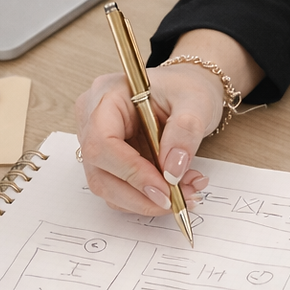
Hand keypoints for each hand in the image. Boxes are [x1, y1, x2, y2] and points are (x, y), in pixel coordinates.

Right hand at [75, 64, 222, 214]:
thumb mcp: (196, 102)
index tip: (165, 190)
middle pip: (99, 171)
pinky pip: (119, 189)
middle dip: (141, 195)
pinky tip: (177, 188)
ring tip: (187, 192)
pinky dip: (147, 198)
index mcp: (107, 96)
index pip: (102, 141)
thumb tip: (172, 170)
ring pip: (108, 187)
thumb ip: (185, 131)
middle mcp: (93, 119)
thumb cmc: (186, 88)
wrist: (187, 92)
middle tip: (180, 199)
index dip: (131, 172)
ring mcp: (97, 142)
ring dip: (147, 200)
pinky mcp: (108, 161)